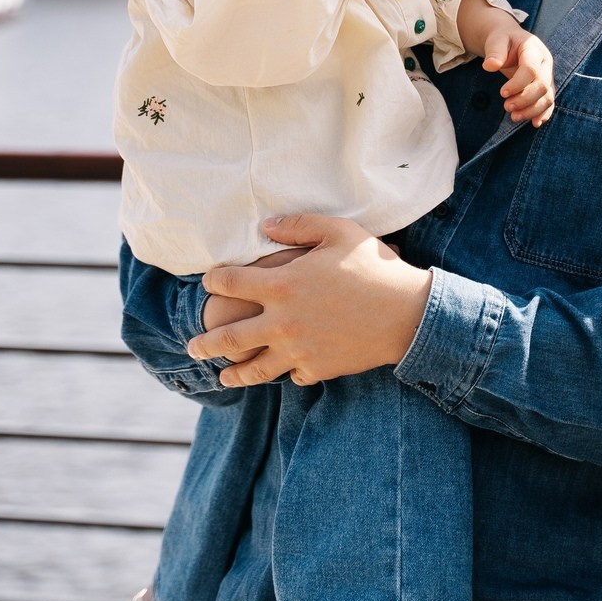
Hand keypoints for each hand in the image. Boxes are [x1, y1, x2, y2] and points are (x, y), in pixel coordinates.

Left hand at [188, 215, 431, 386]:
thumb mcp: (339, 232)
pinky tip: (283, 372)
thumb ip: (298, 225)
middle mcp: (282, 322)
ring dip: (234, 372)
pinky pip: (294, 375)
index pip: (230, 283)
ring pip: (255, 368)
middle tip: (193, 346)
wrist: (407, 314)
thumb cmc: (375, 267)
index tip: (209, 281)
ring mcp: (298, 350)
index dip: (215, 280)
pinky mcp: (318, 368)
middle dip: (206, 342)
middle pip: (229, 337)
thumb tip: (265, 226)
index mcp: (281, 286)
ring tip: (221, 375)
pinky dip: (287, 373)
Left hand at [484, 27, 555, 125]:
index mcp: (534, 49)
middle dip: (525, 99)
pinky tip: (535, 123)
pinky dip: (543, 114)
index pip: (530, 69)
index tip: (502, 93)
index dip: (518, 84)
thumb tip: (490, 65)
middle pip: (542, 85)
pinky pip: (549, 102)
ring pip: (547, 97)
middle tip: (506, 107)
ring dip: (532, 110)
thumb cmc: (502, 40)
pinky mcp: (546, 87)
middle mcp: (545, 63)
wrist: (510, 40)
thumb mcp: (496, 40)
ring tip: (514, 117)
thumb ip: (494, 51)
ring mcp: (547, 76)